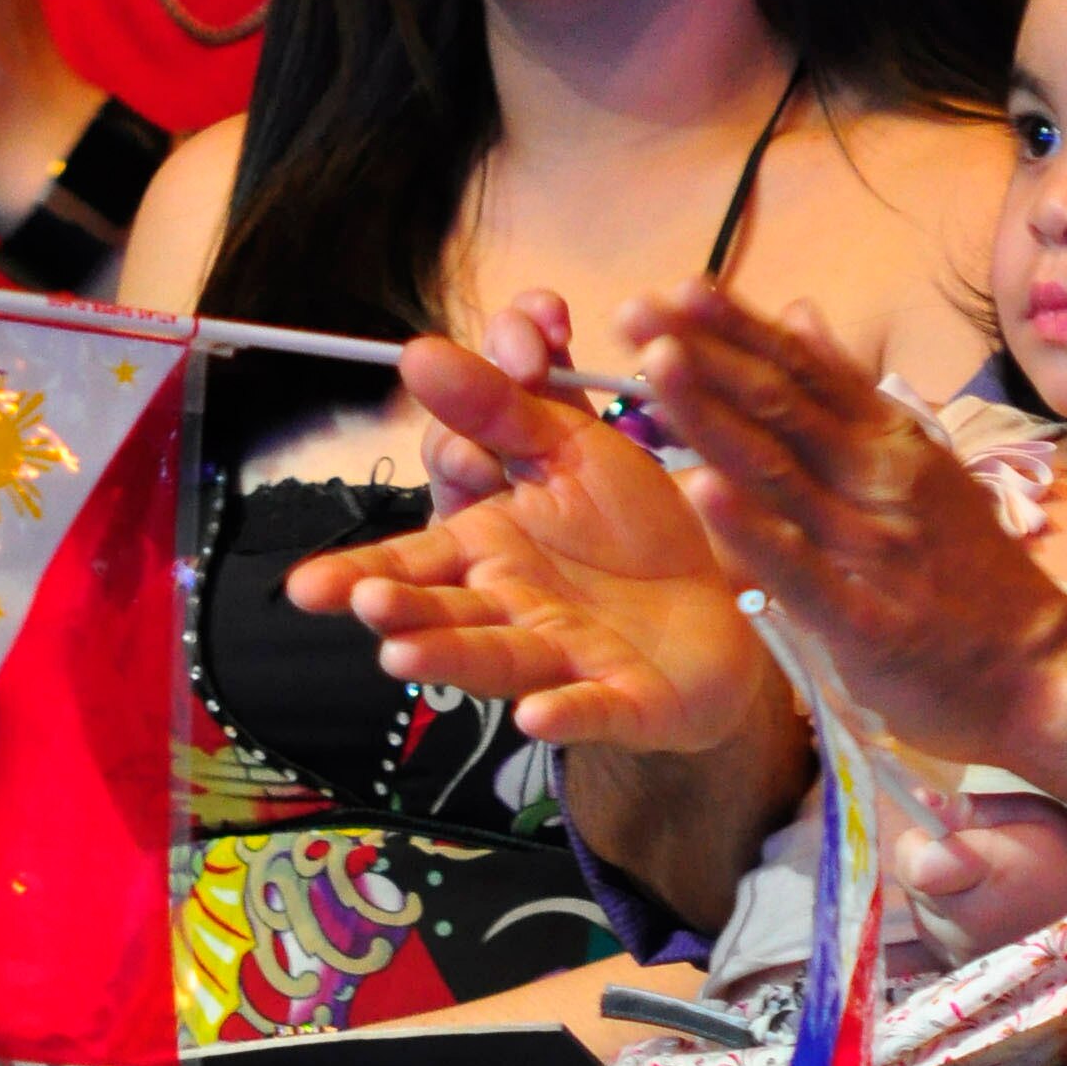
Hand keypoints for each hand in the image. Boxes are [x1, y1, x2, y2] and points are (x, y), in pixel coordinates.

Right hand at [282, 301, 774, 751]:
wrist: (713, 608)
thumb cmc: (625, 531)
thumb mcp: (569, 451)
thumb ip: (501, 408)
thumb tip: (416, 350)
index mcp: (487, 550)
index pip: (415, 555)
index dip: (372, 563)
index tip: (353, 551)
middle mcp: (510, 610)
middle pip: (444, 610)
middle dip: (400, 606)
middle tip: (360, 599)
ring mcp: (563, 659)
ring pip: (499, 660)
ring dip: (452, 658)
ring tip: (400, 657)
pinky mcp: (623, 701)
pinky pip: (592, 708)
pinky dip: (565, 713)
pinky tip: (537, 715)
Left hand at [621, 281, 1066, 798]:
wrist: (1041, 666)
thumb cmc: (972, 570)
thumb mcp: (921, 461)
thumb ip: (851, 395)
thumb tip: (797, 313)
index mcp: (888, 440)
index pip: (801, 368)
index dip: (736, 327)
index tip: (675, 288)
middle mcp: (877, 478)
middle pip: (779, 404)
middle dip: (705, 354)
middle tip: (635, 310)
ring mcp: (869, 546)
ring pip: (779, 470)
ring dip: (714, 415)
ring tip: (656, 366)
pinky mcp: (862, 619)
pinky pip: (798, 568)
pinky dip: (752, 529)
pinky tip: (701, 492)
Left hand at [892, 793, 1066, 969]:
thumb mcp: (1030, 812)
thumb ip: (970, 809)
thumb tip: (920, 803)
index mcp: (989, 875)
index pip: (914, 865)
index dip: (919, 843)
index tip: (941, 832)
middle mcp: (970, 924)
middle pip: (910, 888)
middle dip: (927, 865)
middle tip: (968, 858)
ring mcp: (965, 956)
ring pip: (917, 915)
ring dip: (934, 897)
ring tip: (979, 888)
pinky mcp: (964, 974)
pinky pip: (927, 943)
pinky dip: (940, 925)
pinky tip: (968, 915)